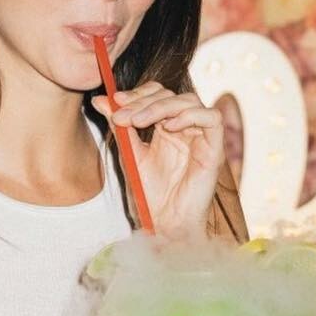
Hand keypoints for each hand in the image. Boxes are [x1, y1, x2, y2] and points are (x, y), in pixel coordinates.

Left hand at [93, 83, 224, 241]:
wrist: (164, 222)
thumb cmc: (150, 194)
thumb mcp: (130, 154)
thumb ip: (120, 127)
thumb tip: (100, 100)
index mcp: (166, 127)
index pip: (157, 94)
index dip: (138, 93)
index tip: (115, 101)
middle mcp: (185, 128)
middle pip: (171, 94)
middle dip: (144, 100)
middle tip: (122, 115)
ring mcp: (200, 137)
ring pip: (190, 101)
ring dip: (161, 106)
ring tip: (138, 122)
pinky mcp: (214, 148)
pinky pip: (211, 118)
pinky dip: (190, 116)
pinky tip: (169, 127)